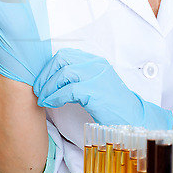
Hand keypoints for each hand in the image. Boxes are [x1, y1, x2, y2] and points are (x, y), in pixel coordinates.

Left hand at [34, 48, 172, 128]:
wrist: (133, 118)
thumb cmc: (113, 105)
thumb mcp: (96, 84)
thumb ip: (79, 77)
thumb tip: (53, 79)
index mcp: (95, 61)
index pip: (65, 54)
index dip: (49, 66)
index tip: (42, 80)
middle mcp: (95, 65)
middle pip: (61, 59)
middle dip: (45, 75)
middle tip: (39, 89)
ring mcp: (96, 76)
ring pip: (63, 73)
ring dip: (48, 87)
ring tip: (43, 99)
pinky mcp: (95, 91)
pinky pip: (68, 90)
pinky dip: (55, 97)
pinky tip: (51, 104)